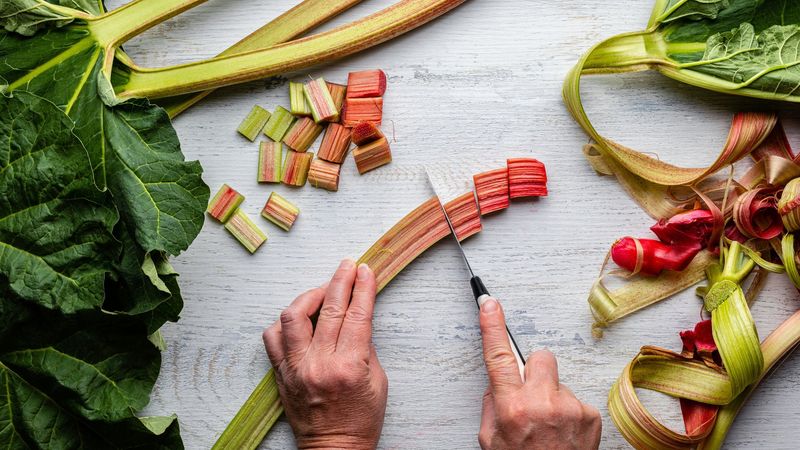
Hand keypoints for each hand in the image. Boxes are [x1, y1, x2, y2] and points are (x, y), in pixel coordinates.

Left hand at [263, 259, 387, 449]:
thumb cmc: (360, 420)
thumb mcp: (378, 382)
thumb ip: (365, 346)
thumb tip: (356, 316)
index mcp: (349, 367)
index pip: (357, 315)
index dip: (363, 288)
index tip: (365, 271)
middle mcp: (319, 364)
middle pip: (329, 309)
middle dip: (341, 280)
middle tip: (348, 266)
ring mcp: (296, 368)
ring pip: (293, 316)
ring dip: (310, 296)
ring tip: (322, 289)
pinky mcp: (281, 374)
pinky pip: (273, 337)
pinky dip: (285, 322)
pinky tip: (298, 316)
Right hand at [477, 297, 600, 449]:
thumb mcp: (492, 441)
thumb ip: (493, 406)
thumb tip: (499, 384)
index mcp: (512, 408)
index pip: (499, 357)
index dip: (492, 326)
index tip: (489, 303)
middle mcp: (542, 403)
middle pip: (540, 358)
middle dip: (534, 371)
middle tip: (531, 396)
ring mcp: (570, 408)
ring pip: (557, 382)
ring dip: (552, 397)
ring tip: (549, 427)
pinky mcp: (590, 415)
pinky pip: (574, 399)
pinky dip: (569, 413)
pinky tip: (563, 434)